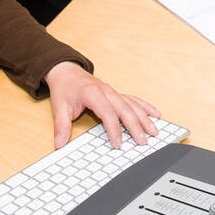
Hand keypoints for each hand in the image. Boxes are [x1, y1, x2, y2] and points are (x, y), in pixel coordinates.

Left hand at [44, 60, 160, 149]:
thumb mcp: (59, 107)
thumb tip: (59, 143)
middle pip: (124, 109)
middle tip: (142, 141)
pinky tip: (156, 114)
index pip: (107, 112)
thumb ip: (61, 126)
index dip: (114, 128)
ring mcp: (113, 92)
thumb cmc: (65, 88)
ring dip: (144, 118)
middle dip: (135, 126)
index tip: (118, 143)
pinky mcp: (116, 94)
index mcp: (92, 93)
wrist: (67, 71)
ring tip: (154, 131)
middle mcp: (106, 91)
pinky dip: (145, 107)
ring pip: (132, 105)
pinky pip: (134, 100)